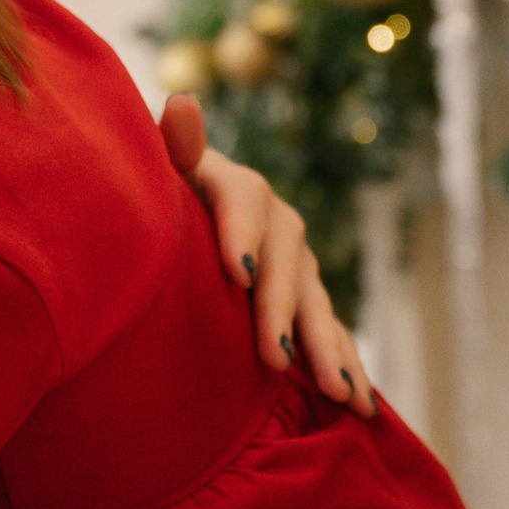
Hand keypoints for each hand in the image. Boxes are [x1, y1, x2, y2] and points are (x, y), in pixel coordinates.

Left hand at [158, 94, 378, 416]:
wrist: (167, 224)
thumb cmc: (149, 200)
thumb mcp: (154, 173)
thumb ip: (171, 148)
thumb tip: (183, 103)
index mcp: (232, 185)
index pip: (243, 199)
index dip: (241, 232)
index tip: (238, 274)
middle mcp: (272, 222)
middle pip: (287, 260)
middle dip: (283, 309)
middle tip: (273, 356)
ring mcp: (293, 263)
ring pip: (315, 302)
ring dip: (328, 347)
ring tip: (337, 393)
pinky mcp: (302, 301)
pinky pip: (328, 333)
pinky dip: (346, 366)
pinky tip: (360, 406)